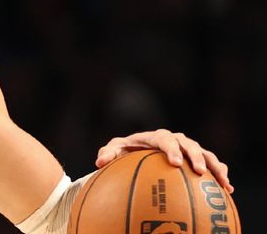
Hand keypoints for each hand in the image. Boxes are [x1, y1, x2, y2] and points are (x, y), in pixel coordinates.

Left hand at [95, 129, 232, 192]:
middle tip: (200, 171)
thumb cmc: (127, 150)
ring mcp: (189, 149)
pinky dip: (221, 173)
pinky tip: (227, 189)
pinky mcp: (197, 159)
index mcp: (156, 137)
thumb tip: (99, 161)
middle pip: (189, 144)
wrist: (141, 151)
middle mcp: (176, 140)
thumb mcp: (115, 150)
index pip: (165, 140)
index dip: (172, 149)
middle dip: (195, 156)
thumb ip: (108, 153)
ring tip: (223, 181)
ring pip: (206, 153)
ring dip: (215, 166)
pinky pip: (212, 164)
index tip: (176, 163)